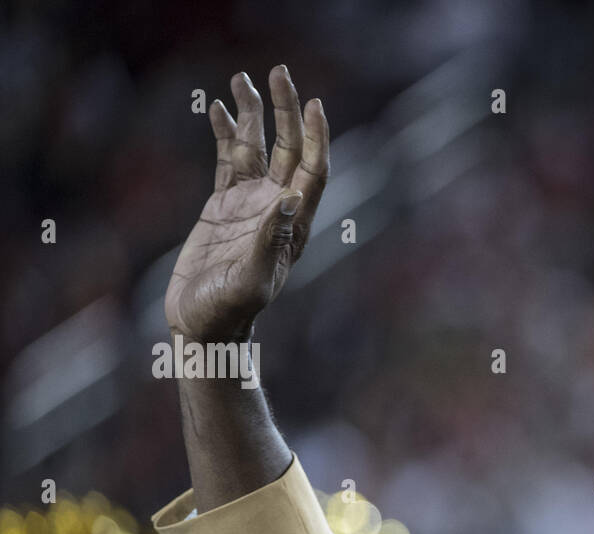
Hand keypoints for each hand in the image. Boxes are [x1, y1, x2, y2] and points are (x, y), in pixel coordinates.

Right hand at [165, 65, 328, 342]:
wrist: (204, 327)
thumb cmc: (228, 312)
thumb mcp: (251, 280)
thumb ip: (269, 242)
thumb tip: (289, 198)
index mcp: (292, 226)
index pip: (313, 171)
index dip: (316, 137)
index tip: (314, 104)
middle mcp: (276, 209)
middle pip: (288, 149)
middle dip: (286, 111)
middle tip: (278, 72)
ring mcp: (249, 205)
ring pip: (257, 148)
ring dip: (253, 114)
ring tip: (241, 77)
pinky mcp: (222, 206)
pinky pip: (228, 160)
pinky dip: (226, 133)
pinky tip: (219, 108)